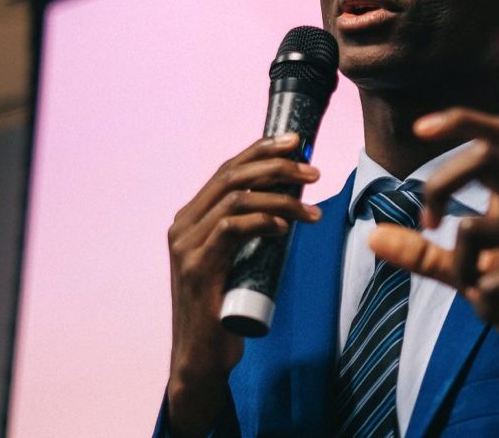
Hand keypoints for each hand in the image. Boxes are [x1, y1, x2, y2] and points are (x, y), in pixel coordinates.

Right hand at [166, 132, 321, 434]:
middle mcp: (183, 225)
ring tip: (313, 210)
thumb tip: (290, 204)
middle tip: (315, 171)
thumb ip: (250, 233)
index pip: (227, 169)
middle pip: (232, 176)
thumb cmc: (225, 308)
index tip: (296, 141)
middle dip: (277, 166)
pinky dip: (262, 222)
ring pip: (236, 199)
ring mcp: (186, 245)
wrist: (202, 357)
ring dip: (281, 198)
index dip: (261, 149)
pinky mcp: (197, 268)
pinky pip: (232, 230)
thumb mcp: (238, 260)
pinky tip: (286, 226)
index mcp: (191, 217)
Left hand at [368, 109, 498, 387]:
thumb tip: (371, 235)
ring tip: (480, 292)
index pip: (496, 136)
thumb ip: (424, 254)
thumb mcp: (468, 274)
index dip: (460, 119)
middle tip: (428, 222)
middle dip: (440, 182)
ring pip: (473, 227)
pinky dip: (485, 300)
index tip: (420, 129)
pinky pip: (495, 278)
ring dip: (461, 267)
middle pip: (487, 154)